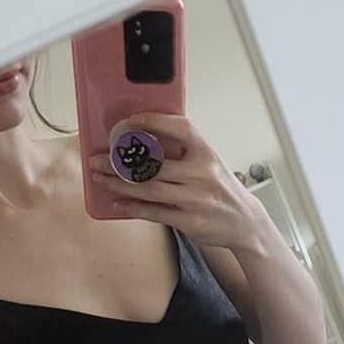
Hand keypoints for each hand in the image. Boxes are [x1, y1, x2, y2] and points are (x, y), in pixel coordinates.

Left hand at [88, 113, 269, 254]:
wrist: (245, 222)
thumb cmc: (222, 190)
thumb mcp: (210, 163)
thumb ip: (183, 154)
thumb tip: (143, 146)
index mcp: (206, 154)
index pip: (181, 130)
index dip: (156, 122)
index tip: (132, 121)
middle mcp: (202, 174)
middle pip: (154, 164)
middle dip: (120, 162)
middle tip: (98, 159)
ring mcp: (195, 199)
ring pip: (149, 189)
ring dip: (120, 184)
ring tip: (101, 179)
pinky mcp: (190, 221)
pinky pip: (155, 212)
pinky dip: (134, 208)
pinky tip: (118, 203)